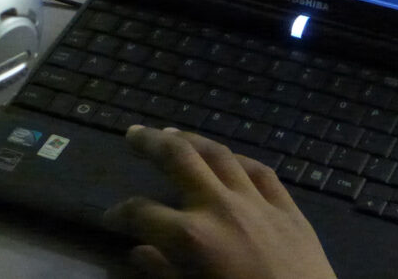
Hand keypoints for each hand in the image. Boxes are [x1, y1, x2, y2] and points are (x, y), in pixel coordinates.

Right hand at [103, 126, 337, 278]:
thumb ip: (163, 274)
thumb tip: (138, 253)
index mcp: (190, 237)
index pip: (141, 213)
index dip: (120, 213)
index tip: (110, 216)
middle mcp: (220, 207)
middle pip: (179, 159)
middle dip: (150, 143)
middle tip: (133, 133)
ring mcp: (257, 203)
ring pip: (220, 155)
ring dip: (192, 140)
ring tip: (173, 133)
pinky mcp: (288, 208)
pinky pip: (260, 172)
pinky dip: (239, 160)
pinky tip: (229, 157)